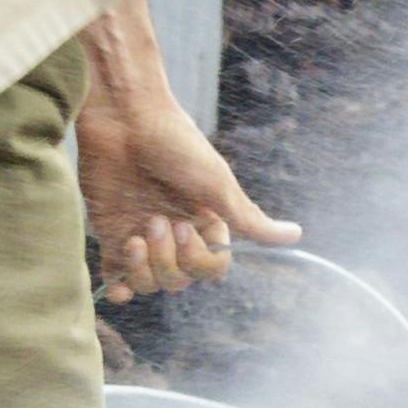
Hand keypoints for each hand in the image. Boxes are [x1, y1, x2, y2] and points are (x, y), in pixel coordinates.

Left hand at [74, 0, 291, 301]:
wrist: (124, 118)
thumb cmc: (176, 144)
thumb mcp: (217, 183)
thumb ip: (249, 219)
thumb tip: (296, 236)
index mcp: (206, 222)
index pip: (212, 267)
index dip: (198, 259)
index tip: (182, 225)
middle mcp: (177, 233)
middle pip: (180, 279)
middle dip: (168, 260)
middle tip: (156, 220)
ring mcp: (143, 236)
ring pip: (150, 282)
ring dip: (143, 269)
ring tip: (135, 237)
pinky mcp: (111, 235)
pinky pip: (117, 280)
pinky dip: (119, 289)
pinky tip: (118, 284)